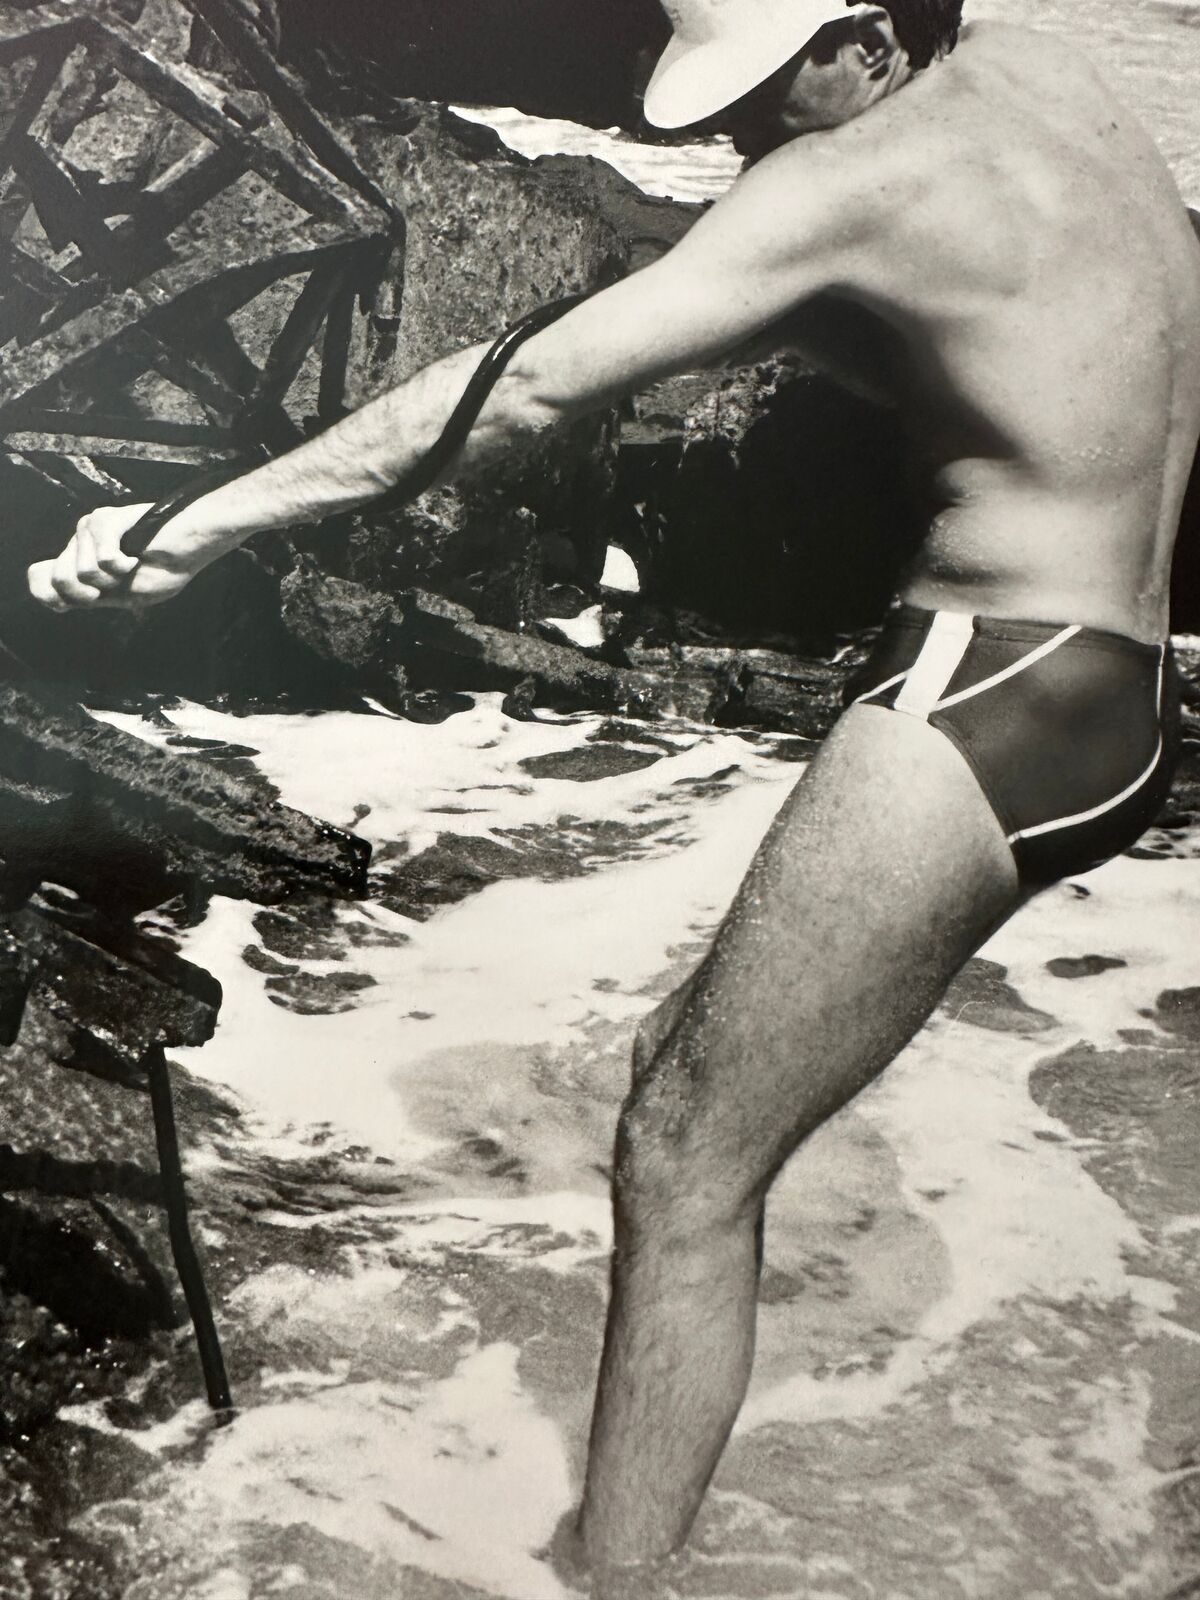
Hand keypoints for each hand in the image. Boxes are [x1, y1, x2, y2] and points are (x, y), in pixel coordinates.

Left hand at [27, 503, 199, 612]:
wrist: (190, 548)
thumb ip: (85, 596)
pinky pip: (102, 559)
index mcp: (79, 562)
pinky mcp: (103, 519)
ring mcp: (88, 530)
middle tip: (118, 581)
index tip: (90, 597)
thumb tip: (54, 594)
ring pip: (83, 572)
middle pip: (60, 580)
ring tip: (133, 563)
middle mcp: (79, 544)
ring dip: (114, 578)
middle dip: (92, 592)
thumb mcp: (120, 595)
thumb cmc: (164, 569)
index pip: (40, 578)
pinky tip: (136, 556)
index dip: (51, 594)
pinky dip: (124, 566)